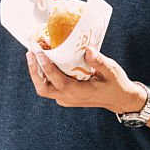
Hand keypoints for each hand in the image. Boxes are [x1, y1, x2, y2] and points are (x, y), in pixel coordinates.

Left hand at [26, 47, 145, 112]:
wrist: (119, 99)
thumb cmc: (116, 84)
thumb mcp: (112, 71)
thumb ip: (99, 61)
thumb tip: (87, 49)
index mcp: (80, 92)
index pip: (59, 81)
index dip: (47, 68)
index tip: (40, 53)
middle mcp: (69, 98)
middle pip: (44, 88)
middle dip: (34, 71)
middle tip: (30, 53)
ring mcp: (66, 99)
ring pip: (44, 89)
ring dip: (37, 72)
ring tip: (34, 54)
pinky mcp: (66, 97)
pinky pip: (50, 87)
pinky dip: (44, 75)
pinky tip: (45, 61)